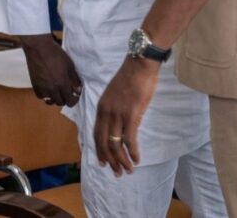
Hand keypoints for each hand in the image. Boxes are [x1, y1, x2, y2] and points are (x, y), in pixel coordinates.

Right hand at [20, 34, 82, 106]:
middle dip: (65, 99)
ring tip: (57, 91)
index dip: (74, 100)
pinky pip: (41, 96)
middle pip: (60, 102)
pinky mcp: (34, 85)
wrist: (39, 48)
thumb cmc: (56, 55)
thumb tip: (78, 90)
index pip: (70, 101)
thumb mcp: (70, 65)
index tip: (75, 96)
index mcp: (62, 84)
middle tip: (66, 92)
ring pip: (50, 101)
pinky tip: (47, 88)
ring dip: (55, 98)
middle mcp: (52, 89)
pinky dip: (45, 95)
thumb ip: (74, 80)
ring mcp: (42, 88)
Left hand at [94, 57, 159, 175]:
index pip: (96, 134)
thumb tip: (118, 121)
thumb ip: (113, 107)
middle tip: (117, 172)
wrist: (140, 64)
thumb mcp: (115, 93)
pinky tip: (136, 159)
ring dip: (122, 160)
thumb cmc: (131, 76)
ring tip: (128, 170)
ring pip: (116, 144)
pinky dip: (132, 152)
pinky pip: (129, 139)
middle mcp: (106, 113)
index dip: (99, 150)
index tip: (103, 162)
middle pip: (104, 143)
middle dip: (110, 160)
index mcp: (101, 107)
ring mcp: (118, 114)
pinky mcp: (131, 115)